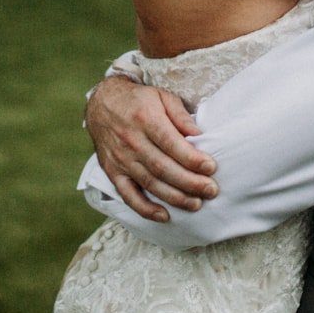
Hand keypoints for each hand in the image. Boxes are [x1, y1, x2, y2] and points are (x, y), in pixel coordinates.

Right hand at [84, 76, 218, 221]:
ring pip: (150, 183)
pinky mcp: (113, 172)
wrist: (102, 104)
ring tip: (196, 204)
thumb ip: (180, 115)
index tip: (211, 168)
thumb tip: (199, 135)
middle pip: (163, 167)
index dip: (192, 158)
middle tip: (210, 190)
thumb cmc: (138, 100)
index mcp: (146, 119)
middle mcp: (132, 141)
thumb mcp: (161, 96)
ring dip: (174, 197)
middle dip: (189, 182)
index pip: (171, 143)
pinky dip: (145, 209)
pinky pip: (128, 195)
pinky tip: (164, 216)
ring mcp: (121, 159)